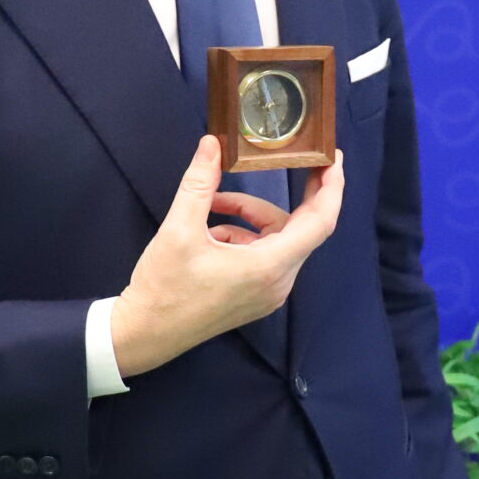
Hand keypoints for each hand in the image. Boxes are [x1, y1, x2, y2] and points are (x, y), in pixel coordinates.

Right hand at [109, 135, 344, 377]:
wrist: (146, 334)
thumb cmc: (163, 288)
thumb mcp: (178, 230)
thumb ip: (199, 183)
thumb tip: (212, 144)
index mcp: (268, 266)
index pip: (320, 222)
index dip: (332, 187)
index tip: (332, 160)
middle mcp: (278, 282)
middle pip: (300, 228)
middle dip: (290, 196)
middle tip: (292, 161)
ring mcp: (269, 293)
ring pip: (277, 240)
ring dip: (252, 217)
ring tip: (211, 207)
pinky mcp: (256, 298)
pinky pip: (264, 256)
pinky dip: (244, 236)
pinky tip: (210, 234)